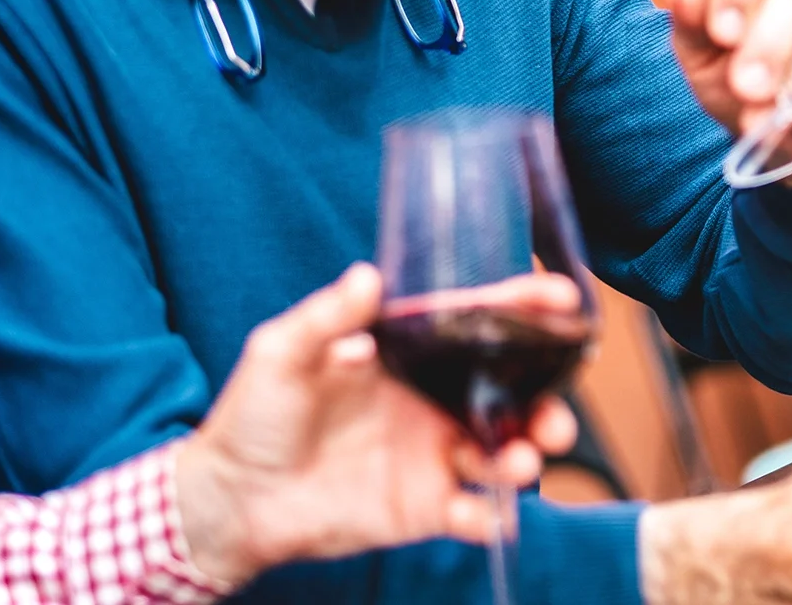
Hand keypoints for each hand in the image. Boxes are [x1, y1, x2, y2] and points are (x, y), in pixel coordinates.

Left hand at [173, 264, 577, 587]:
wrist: (232, 499)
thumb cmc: (254, 416)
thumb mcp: (282, 353)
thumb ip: (327, 317)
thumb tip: (368, 276)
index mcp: (411, 354)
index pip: (477, 322)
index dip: (522, 307)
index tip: (559, 298)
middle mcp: (435, 400)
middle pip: (512, 391)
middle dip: (547, 398)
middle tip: (555, 414)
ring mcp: (434, 454)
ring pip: (504, 450)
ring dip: (526, 455)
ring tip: (522, 460)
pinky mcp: (425, 507)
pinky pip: (472, 512)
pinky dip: (490, 516)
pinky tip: (489, 516)